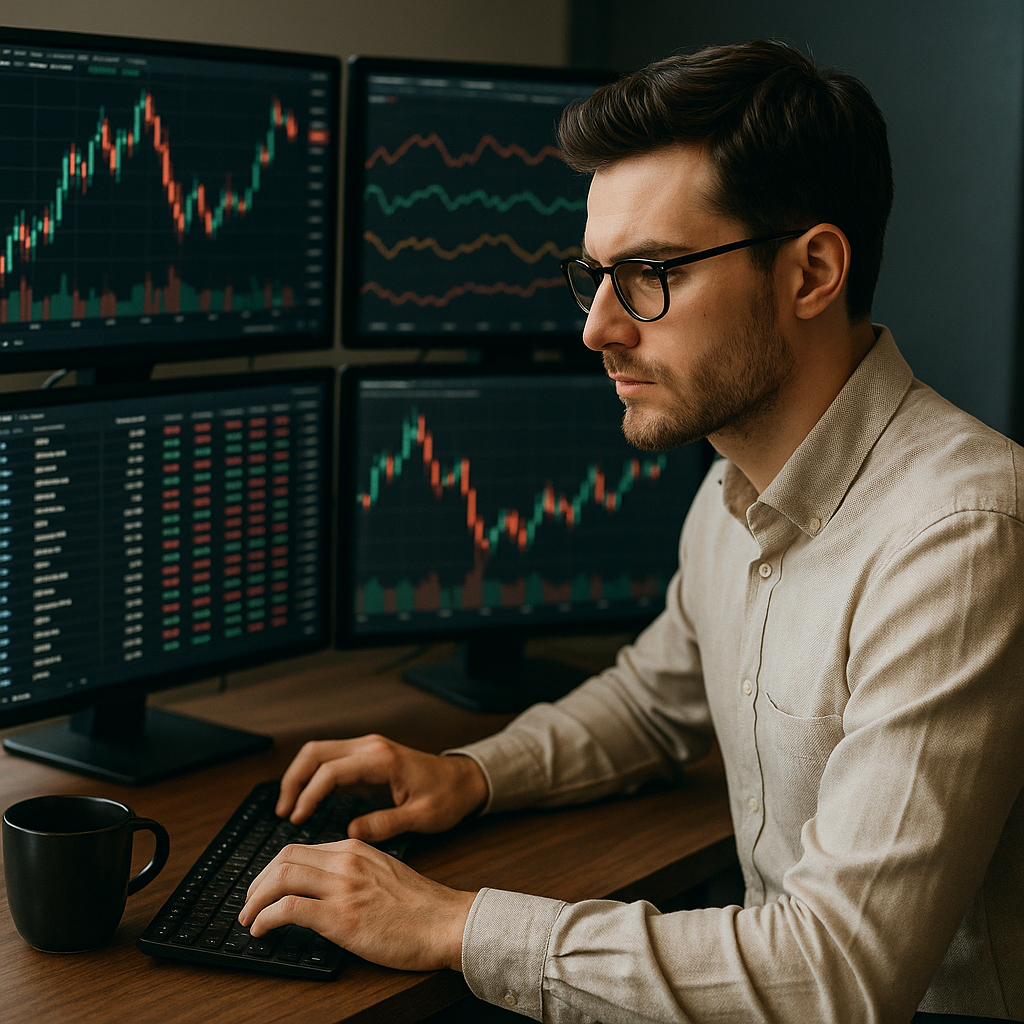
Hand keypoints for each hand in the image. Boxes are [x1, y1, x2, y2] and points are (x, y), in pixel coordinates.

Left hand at [238, 839, 476, 971]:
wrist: (448, 922)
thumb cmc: (422, 907)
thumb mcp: (385, 873)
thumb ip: (355, 872)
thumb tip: (324, 888)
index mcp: (356, 848)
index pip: (300, 849)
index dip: (273, 869)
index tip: (264, 888)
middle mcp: (347, 860)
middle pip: (283, 858)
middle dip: (257, 882)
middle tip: (248, 904)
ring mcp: (343, 887)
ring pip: (281, 878)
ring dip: (255, 900)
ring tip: (248, 919)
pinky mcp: (341, 917)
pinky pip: (289, 910)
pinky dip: (266, 918)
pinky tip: (261, 931)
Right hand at [276, 734, 488, 841]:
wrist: (464, 779)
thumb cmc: (447, 797)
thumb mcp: (422, 817)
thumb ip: (387, 824)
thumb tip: (351, 834)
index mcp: (382, 759)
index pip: (331, 770)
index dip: (309, 794)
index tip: (296, 818)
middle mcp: (370, 747)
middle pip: (316, 752)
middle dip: (293, 780)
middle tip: (282, 811)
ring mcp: (366, 749)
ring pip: (319, 753)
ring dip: (299, 777)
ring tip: (287, 809)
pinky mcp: (365, 758)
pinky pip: (329, 761)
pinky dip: (312, 778)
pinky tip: (306, 802)